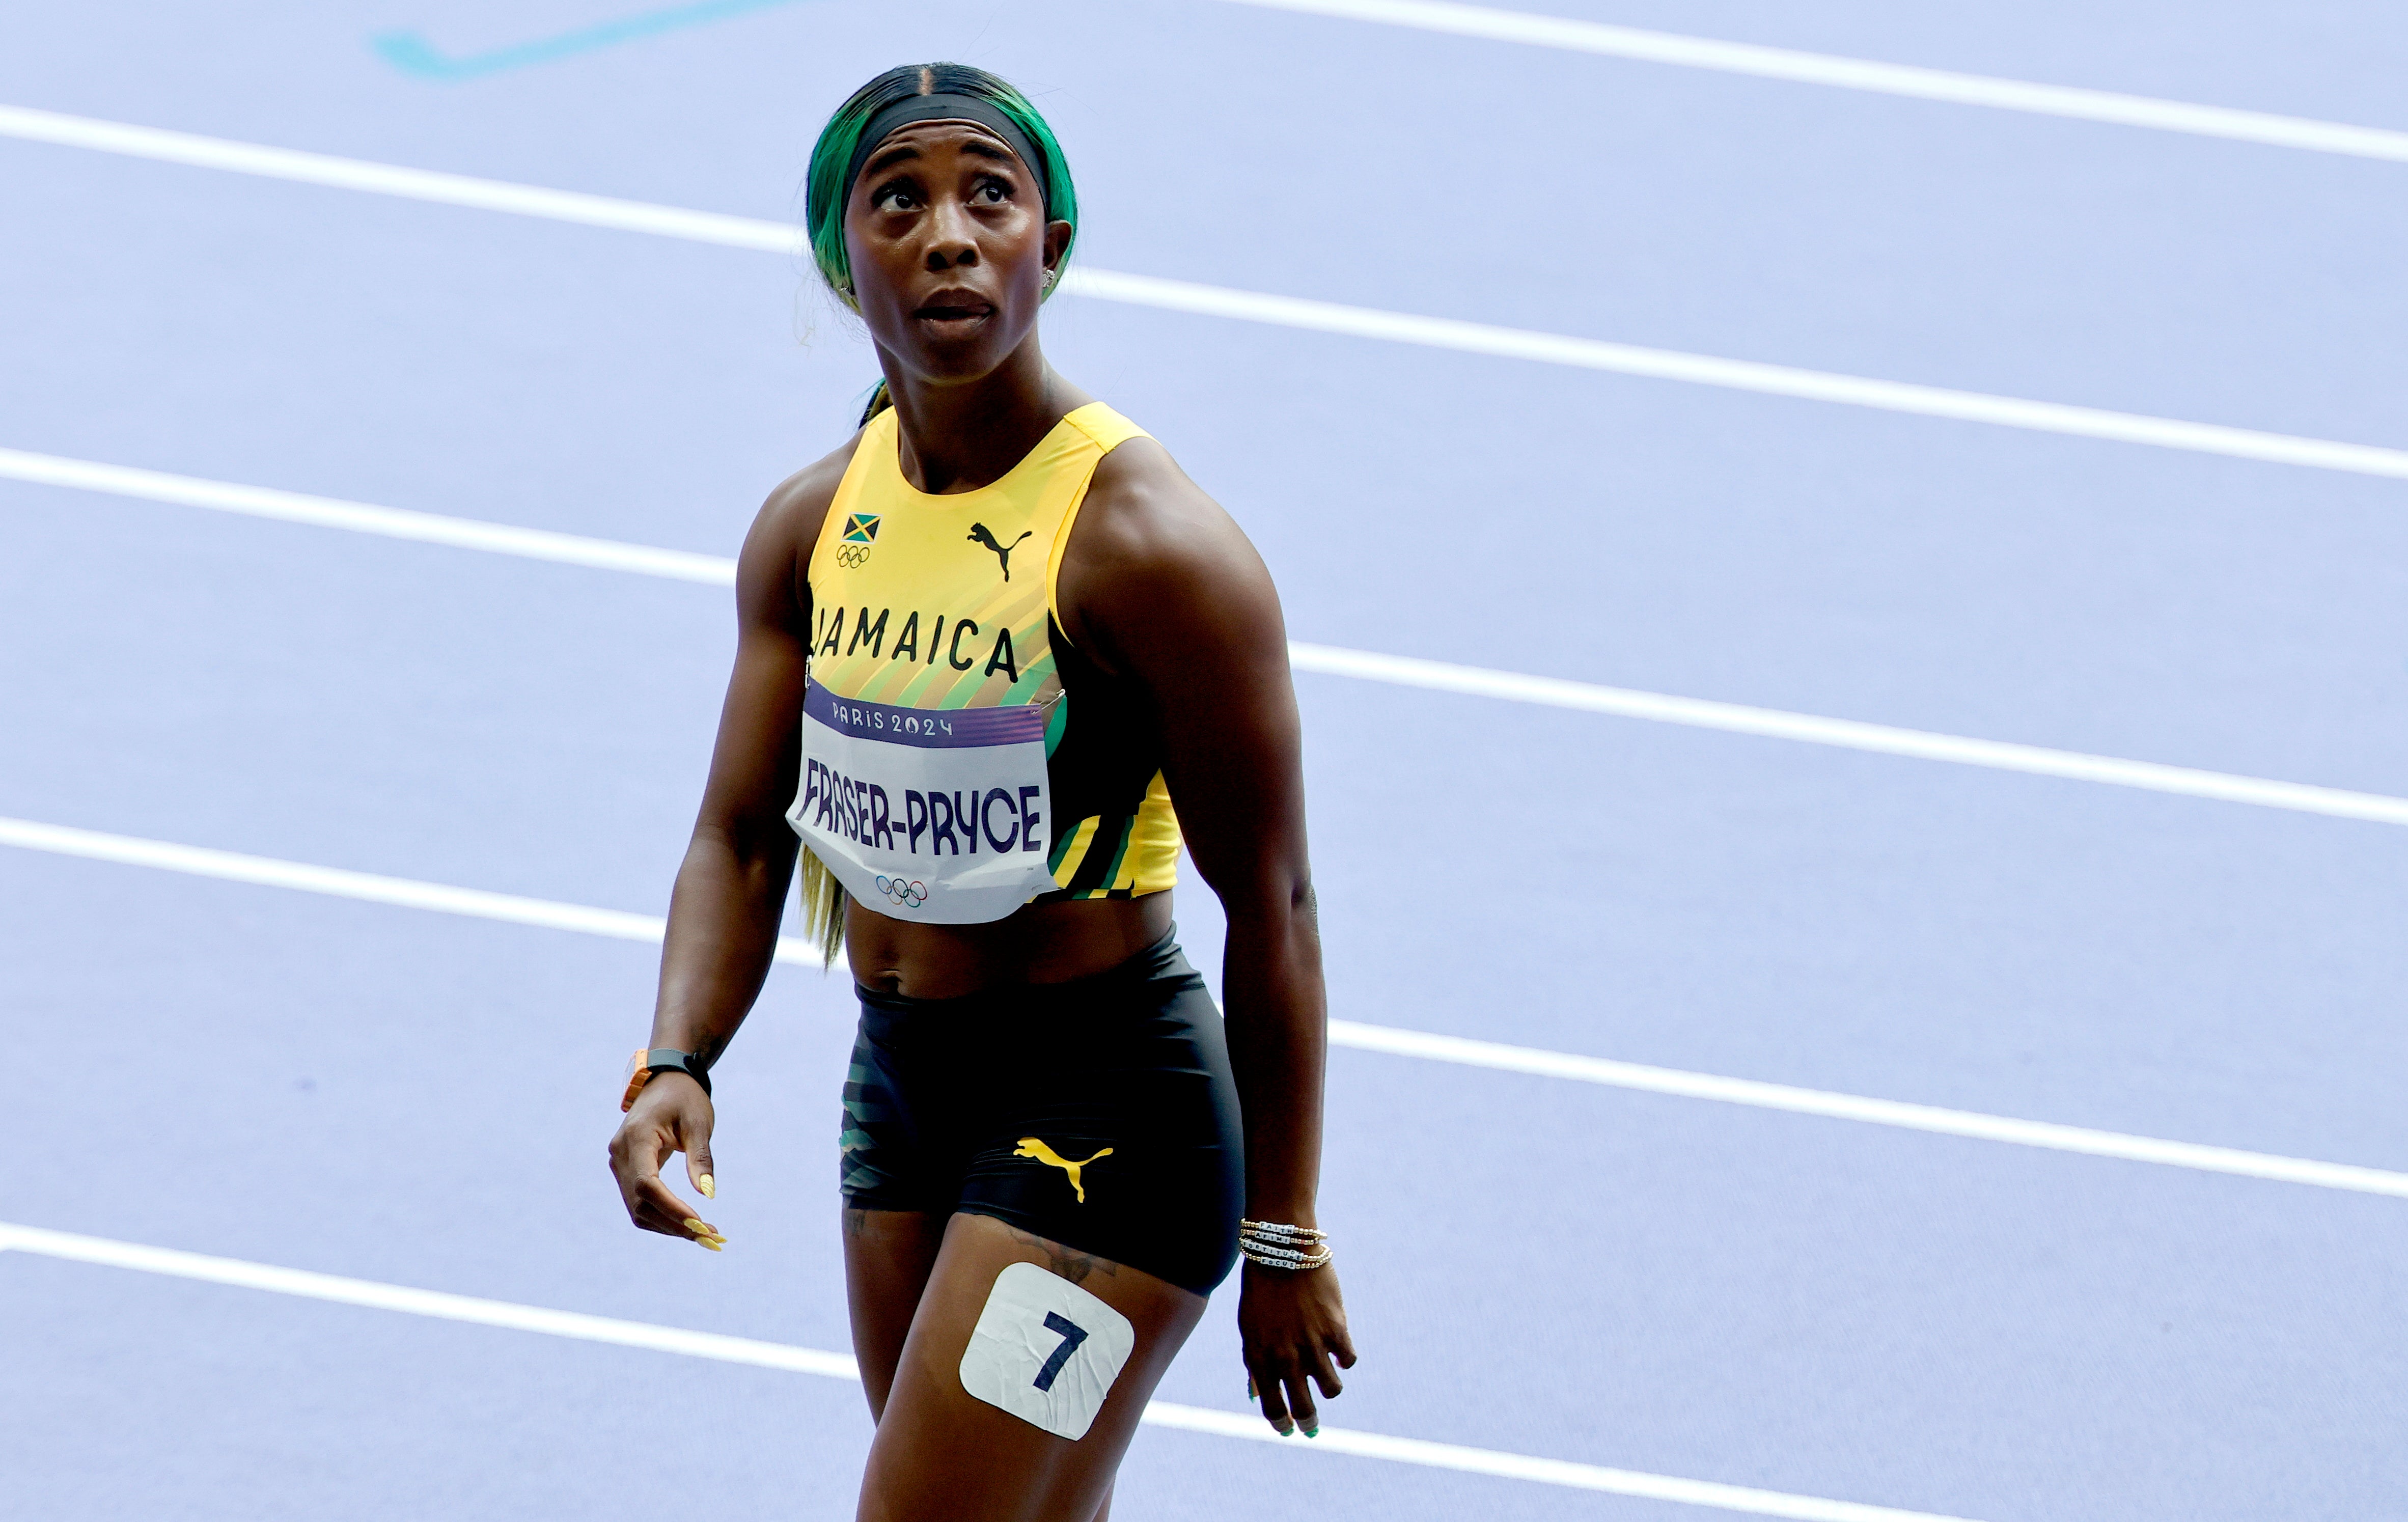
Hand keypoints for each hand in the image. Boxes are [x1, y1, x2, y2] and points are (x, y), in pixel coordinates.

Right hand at [606, 1072, 725, 1248]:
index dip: (672, 1209)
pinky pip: (638, 1201)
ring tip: (703, 1234)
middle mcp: (621, 1153)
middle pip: (641, 1203)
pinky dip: (661, 1216)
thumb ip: (700, 1157)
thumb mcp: (699, 1123)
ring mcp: (619, 1163)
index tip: (701, 1224)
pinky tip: (686, 1223)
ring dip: (668, 1226)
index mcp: (637, 1138)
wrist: (664, 1080)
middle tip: (710, 1237)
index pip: (648, 1185)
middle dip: (675, 1224)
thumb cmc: (685, 1098)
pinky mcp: (625, 1169)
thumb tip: (708, 1194)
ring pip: (637, 1209)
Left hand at [1238, 1262, 1354, 1435]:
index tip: (1288, 1430)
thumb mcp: (1250, 1328)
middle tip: (1311, 1425)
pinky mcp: (1337, 1328)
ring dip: (1329, 1389)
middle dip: (1308, 1421)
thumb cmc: (1261, 1289)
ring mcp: (1313, 1344)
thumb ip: (1255, 1364)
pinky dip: (1344, 1359)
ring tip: (1326, 1379)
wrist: (1282, 1249)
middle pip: (1304, 1407)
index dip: (1282, 1424)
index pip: (1274, 1408)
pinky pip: (1348, 1360)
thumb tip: (1256, 1397)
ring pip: (1331, 1390)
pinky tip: (1338, 1351)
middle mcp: (1286, 1356)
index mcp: (1261, 1357)